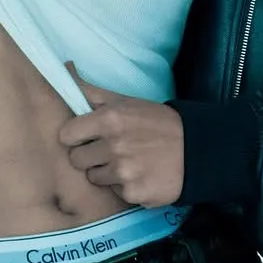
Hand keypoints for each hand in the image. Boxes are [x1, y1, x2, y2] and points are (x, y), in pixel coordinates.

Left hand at [58, 61, 184, 207]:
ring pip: (94, 178)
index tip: (87, 136)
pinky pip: (116, 192)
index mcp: (109, 119)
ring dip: (107, 172)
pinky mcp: (135, 194)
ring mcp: (124, 173)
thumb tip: (65, 68)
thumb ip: (90, 90)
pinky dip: (126, 186)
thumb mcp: (125, 101)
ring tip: (129, 161)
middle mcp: (114, 146)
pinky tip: (142, 175)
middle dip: (89, 155)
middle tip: (110, 150)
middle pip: (76, 160)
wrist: (196, 149)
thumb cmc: (156, 122)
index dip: (76, 136)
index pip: (66, 135)